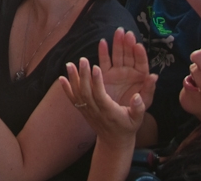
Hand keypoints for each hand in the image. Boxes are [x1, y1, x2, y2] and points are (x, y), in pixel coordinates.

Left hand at [59, 29, 155, 145]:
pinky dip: (66, 89)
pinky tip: (61, 78)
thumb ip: (139, 108)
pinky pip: (73, 99)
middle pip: (86, 92)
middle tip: (83, 60)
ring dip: (73, 79)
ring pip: (78, 94)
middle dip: (83, 76)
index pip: (100, 96)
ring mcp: (88, 111)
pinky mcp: (83, 110)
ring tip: (69, 64)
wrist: (114, 140)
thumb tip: (137, 96)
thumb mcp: (137, 119)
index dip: (97, 83)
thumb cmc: (127, 127)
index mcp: (110, 112)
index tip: (96, 67)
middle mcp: (96, 111)